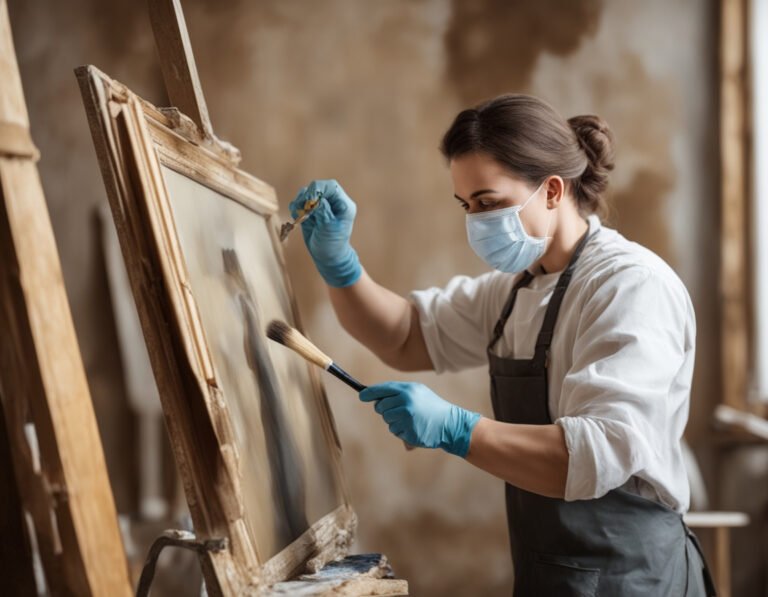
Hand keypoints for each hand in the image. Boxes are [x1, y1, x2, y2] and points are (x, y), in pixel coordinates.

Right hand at [289, 179, 361, 287]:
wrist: (328, 258)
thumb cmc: (332, 245)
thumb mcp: (329, 227)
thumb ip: (322, 210)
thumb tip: (314, 197)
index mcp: (343, 204)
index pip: (331, 186)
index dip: (318, 190)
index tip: (309, 202)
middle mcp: (333, 203)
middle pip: (317, 187)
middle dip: (307, 197)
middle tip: (304, 211)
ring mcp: (321, 206)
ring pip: (306, 194)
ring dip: (300, 203)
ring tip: (301, 217)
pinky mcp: (310, 212)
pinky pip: (299, 202)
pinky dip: (296, 208)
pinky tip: (298, 218)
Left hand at [359, 382, 481, 456]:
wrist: (450, 423)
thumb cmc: (432, 407)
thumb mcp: (418, 392)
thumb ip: (398, 393)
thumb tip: (374, 398)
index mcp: (408, 390)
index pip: (382, 389)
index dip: (370, 393)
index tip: (362, 395)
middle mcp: (405, 402)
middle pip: (381, 406)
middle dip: (385, 409)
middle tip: (399, 411)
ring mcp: (407, 417)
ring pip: (387, 420)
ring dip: (394, 421)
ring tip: (411, 420)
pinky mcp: (409, 431)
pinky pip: (395, 431)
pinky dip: (401, 431)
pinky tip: (414, 427)